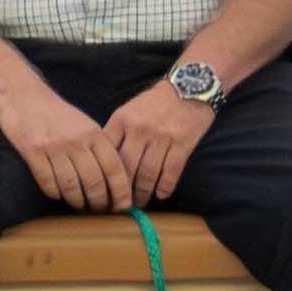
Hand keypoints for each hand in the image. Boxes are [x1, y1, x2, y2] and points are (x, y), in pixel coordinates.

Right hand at [0, 86, 132, 212]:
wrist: (23, 96)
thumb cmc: (56, 114)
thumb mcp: (84, 124)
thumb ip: (98, 146)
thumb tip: (115, 178)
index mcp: (94, 133)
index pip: (114, 168)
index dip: (121, 190)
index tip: (123, 205)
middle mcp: (76, 141)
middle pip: (94, 181)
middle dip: (100, 201)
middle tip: (100, 210)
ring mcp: (54, 147)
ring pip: (71, 185)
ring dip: (77, 201)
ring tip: (80, 206)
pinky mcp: (33, 152)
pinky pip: (47, 181)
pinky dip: (55, 193)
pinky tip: (58, 195)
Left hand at [102, 82, 217, 203]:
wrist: (191, 85)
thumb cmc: (157, 100)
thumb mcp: (129, 109)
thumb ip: (117, 132)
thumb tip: (105, 160)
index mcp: (121, 121)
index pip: (106, 154)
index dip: (102, 176)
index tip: (100, 191)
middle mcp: (139, 130)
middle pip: (125, 169)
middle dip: (121, 191)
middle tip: (118, 205)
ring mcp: (161, 138)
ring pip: (147, 174)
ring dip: (142, 193)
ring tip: (139, 204)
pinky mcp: (182, 144)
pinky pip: (171, 172)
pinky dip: (165, 187)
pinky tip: (161, 195)